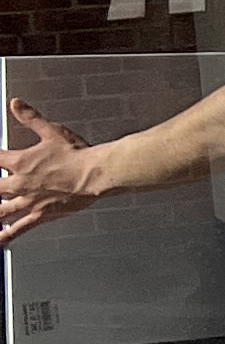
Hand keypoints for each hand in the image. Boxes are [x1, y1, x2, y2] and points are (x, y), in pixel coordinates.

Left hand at [0, 101, 98, 244]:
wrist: (95, 173)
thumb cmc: (77, 154)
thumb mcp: (51, 131)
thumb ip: (30, 118)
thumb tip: (16, 104)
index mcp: (20, 162)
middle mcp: (20, 184)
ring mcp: (29, 201)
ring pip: (0, 211)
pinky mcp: (40, 214)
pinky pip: (19, 228)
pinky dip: (7, 235)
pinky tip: (0, 238)